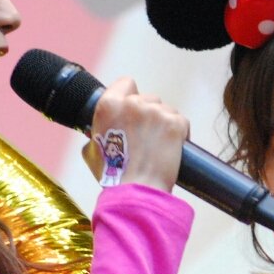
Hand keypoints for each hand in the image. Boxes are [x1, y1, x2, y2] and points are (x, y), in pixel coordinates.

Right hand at [81, 77, 188, 191]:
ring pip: (166, 109)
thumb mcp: (92, 148)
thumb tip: (102, 127)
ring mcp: (156, 112)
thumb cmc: (113, 175)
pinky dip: (179, 133)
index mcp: (109, 105)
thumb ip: (98, 130)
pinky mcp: (175, 123)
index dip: (131, 95)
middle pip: (149, 98)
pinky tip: (171, 148)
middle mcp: (133, 104)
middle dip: (149, 114)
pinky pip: (181, 121)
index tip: (133, 110)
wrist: (137, 190)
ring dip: (164, 123)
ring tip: (157, 146)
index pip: (126, 83)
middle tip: (146, 136)